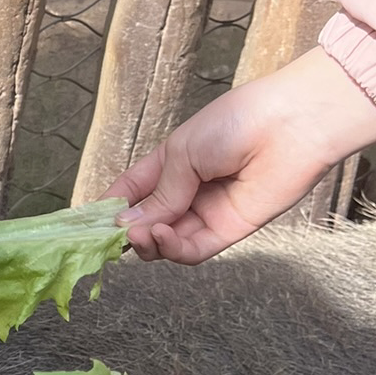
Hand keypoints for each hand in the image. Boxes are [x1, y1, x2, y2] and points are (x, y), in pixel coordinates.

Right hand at [105, 48, 375, 262]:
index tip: (87, 224)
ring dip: (148, 243)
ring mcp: (206, 212)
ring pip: (167, 242)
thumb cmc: (234, 124)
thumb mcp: (181, 154)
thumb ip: (158, 195)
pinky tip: (162, 236)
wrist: (288, 127)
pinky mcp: (229, 230)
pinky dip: (173, 249)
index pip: (131, 192)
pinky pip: (194, 250)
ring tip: (139, 235)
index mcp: (169, 165)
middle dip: (127, 232)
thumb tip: (125, 226)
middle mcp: (186, 192)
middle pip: (147, 223)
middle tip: (115, 235)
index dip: (109, 208)